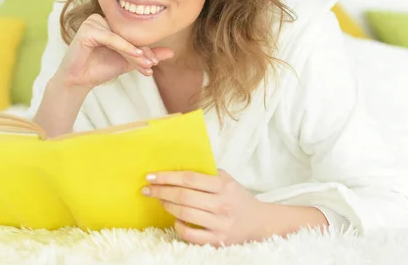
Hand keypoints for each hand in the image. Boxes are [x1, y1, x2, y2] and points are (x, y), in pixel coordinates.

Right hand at [54, 14, 173, 88]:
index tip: (154, 63)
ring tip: (146, 65)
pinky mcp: (87, 29)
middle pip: (128, 34)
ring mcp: (93, 22)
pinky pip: (111, 38)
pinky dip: (124, 47)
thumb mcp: (129, 61)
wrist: (79, 81)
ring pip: (122, 36)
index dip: (145, 48)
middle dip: (142, 51)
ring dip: (135, 52)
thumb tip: (172, 52)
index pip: (132, 33)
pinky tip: (136, 55)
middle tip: (152, 65)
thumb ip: (148, 55)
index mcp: (110, 22)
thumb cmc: (101, 69)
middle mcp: (102, 18)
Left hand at [141, 170, 266, 246]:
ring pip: (185, 214)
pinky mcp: (217, 240)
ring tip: (159, 200)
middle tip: (147, 189)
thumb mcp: (227, 180)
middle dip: (161, 191)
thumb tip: (177, 167)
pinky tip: (175, 219)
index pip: (189, 179)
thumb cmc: (237, 197)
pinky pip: (191, 235)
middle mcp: (222, 204)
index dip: (167, 177)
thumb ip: (207, 173)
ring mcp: (220, 224)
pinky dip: (179, 226)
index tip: (151, 176)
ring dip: (167, 205)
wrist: (261, 222)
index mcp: (223, 186)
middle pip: (183, 196)